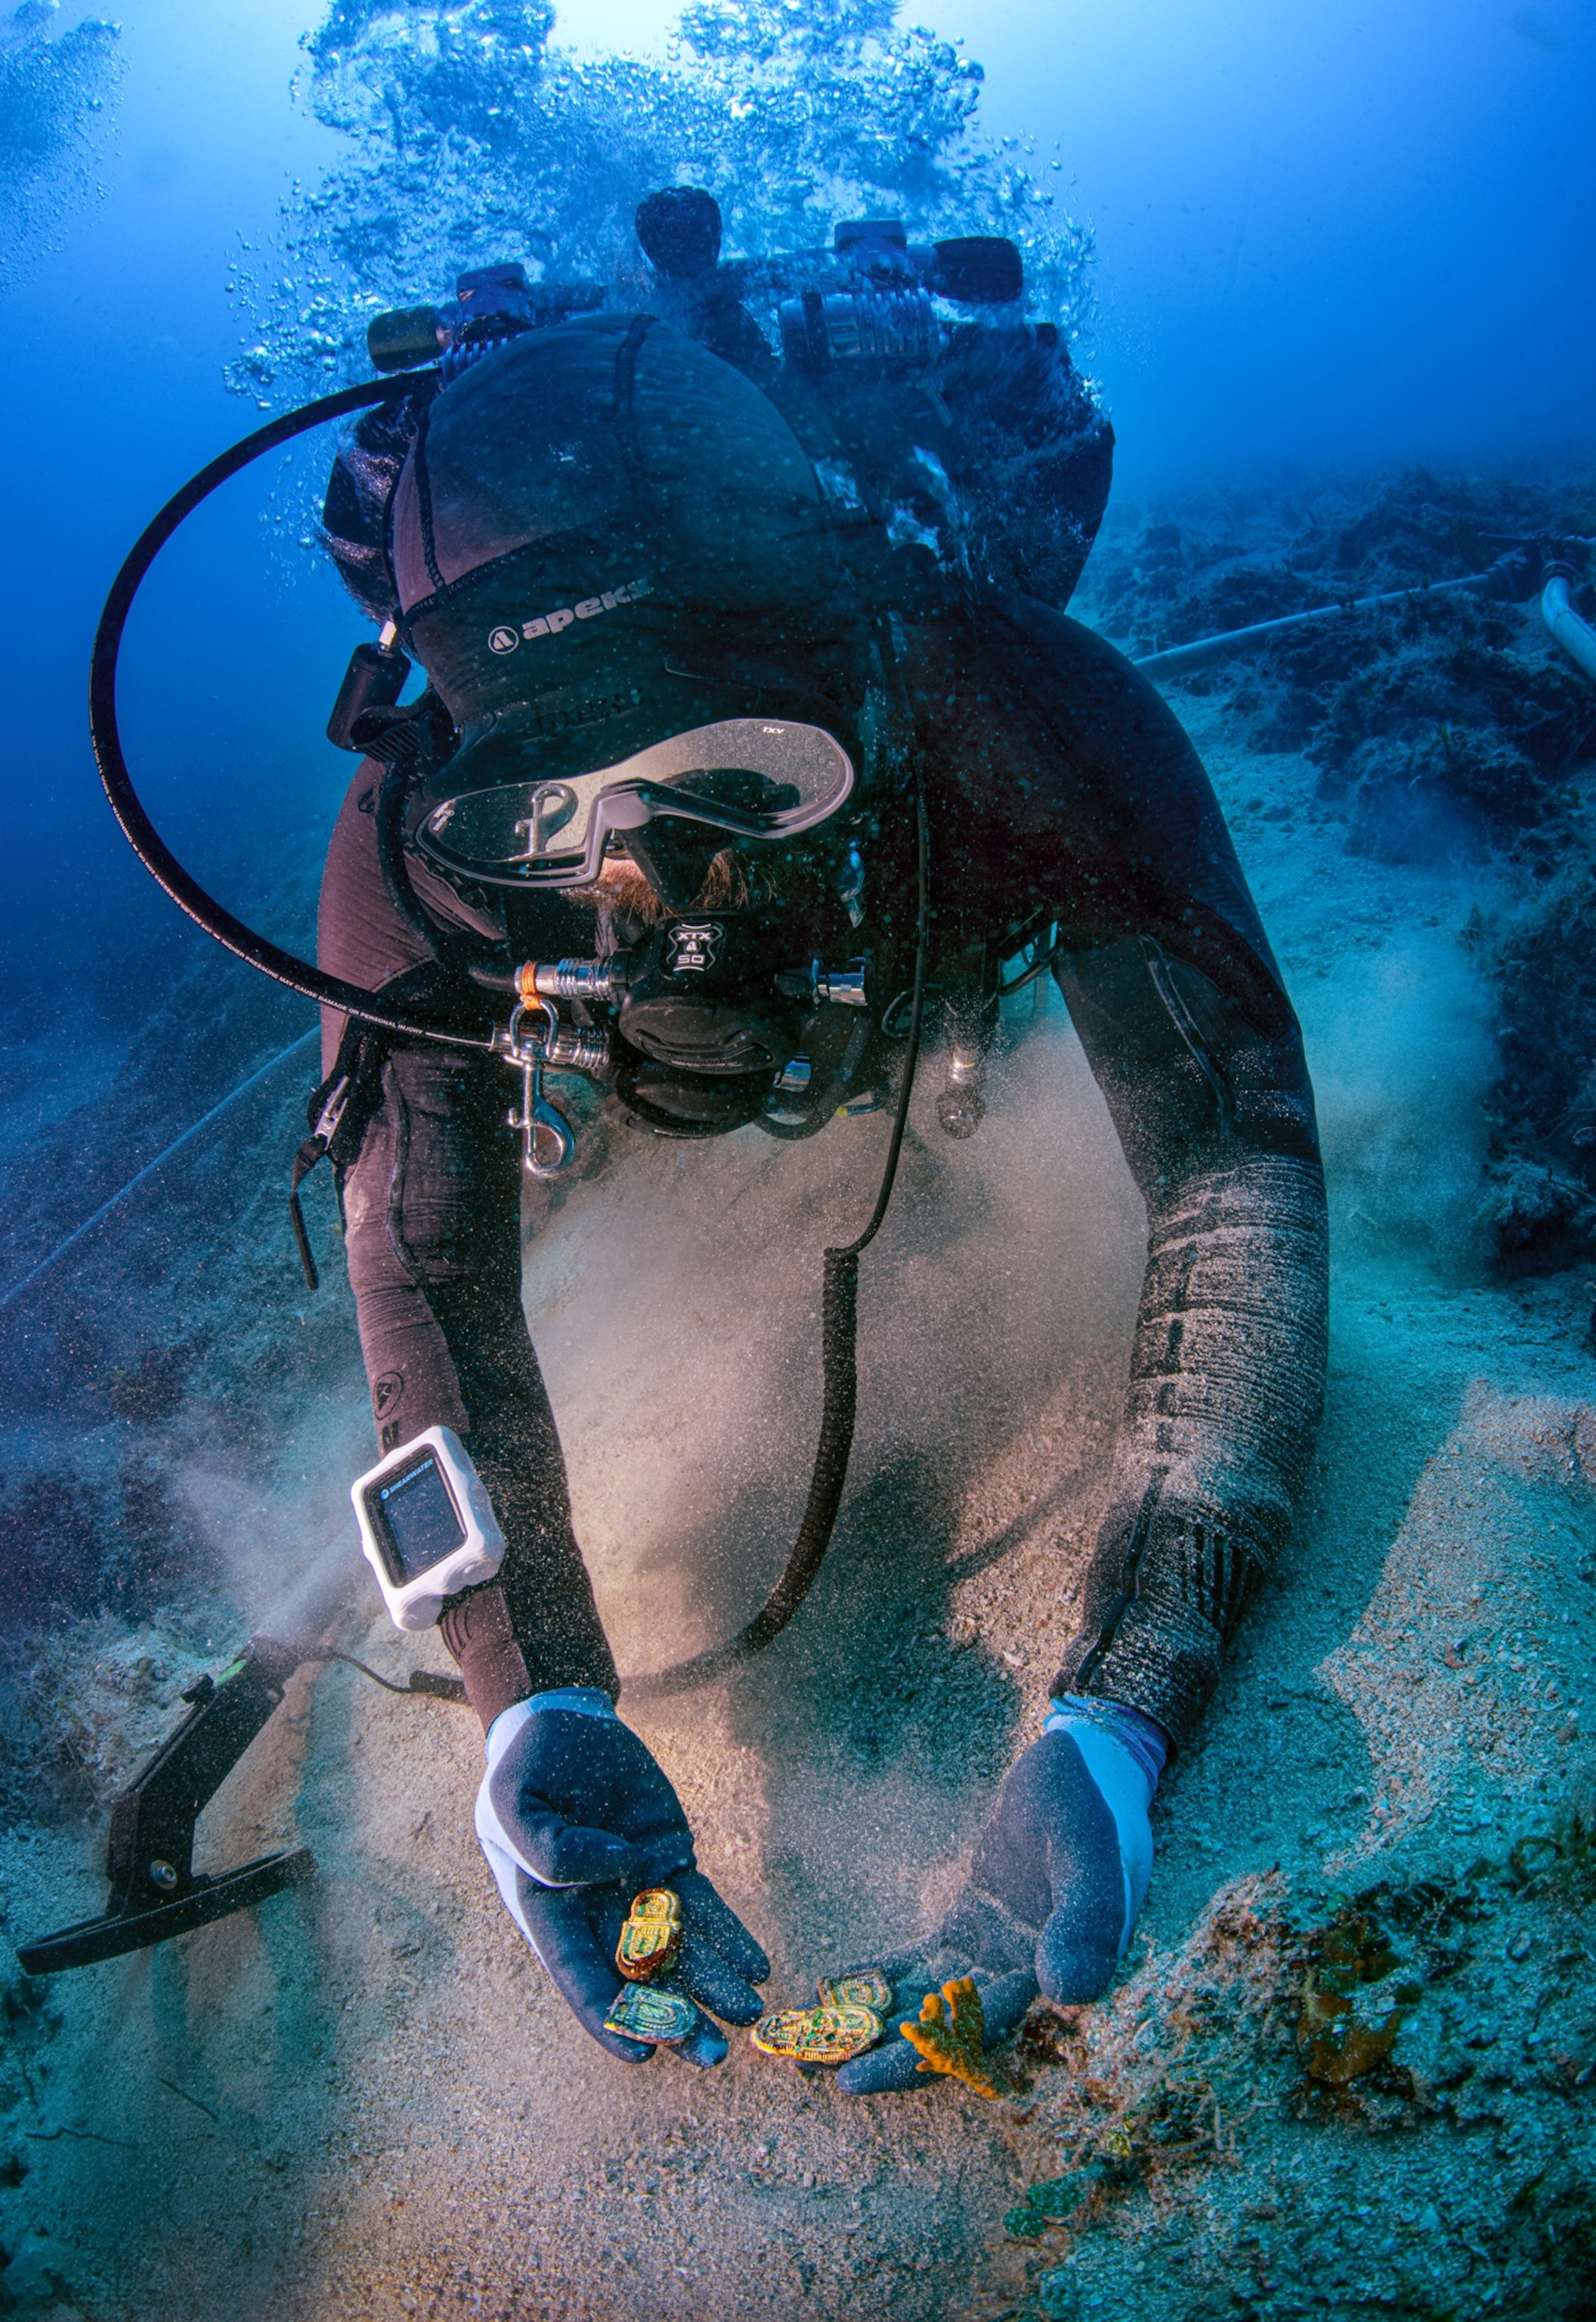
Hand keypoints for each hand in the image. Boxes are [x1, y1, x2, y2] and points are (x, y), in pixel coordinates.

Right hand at [474, 1689, 768, 2065]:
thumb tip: (619, 1868)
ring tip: (750, 2014)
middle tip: (714, 2055)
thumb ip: (550, 1846)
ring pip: (680, 1949)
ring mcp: (636, 1888)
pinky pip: (703, 1906)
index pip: (580, 1976)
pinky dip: (730, 1937)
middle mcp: (596, 1912)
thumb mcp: (513, 1802)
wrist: (562, 1725)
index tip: (643, 2056)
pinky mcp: (668, 1860)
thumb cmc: (525, 1769)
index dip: (610, 2018)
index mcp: (549, 1911)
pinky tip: (756, 1965)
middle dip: (676, 2020)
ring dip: (714, 1985)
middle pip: (639, 1977)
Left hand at [829, 1698, 1165, 2093]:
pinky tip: (829, 1987)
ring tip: (805, 2038)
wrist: (1086, 1767)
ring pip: (924, 2002)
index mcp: (1051, 1973)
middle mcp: (1020, 1976)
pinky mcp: (969, 1925)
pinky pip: (919, 1963)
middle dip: (876, 2052)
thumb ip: (1087, 1921)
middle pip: (941, 2029)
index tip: (856, 2081)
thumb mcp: (1092, 1852)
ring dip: (871, 2023)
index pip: (975, 2034)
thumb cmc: (1091, 1805)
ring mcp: (991, 1952)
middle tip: (806, 2065)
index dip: (915, 2062)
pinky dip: (879, 1978)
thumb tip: (1066, 1994)